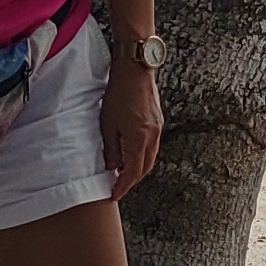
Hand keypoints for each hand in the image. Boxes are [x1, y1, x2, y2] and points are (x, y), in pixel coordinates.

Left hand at [103, 60, 164, 198]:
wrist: (135, 70)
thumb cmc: (118, 94)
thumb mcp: (107, 124)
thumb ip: (111, 149)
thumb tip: (112, 167)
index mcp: (139, 139)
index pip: (133, 172)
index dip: (123, 186)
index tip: (114, 195)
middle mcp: (152, 136)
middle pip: (145, 168)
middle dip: (131, 180)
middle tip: (118, 187)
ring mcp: (158, 128)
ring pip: (150, 157)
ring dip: (138, 168)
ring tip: (123, 173)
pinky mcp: (158, 121)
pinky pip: (152, 146)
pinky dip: (143, 155)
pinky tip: (132, 154)